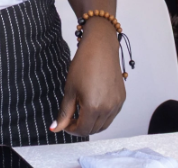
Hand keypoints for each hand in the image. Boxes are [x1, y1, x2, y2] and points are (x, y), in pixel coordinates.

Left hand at [53, 20, 125, 136]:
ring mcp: (117, 104)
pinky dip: (102, 116)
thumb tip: (55, 128)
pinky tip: (93, 106)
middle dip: (81, 127)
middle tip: (70, 119)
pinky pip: (111, 115)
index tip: (64, 123)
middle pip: (94, 129)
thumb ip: (64, 112)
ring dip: (92, 123)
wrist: (100, 47)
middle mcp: (108, 109)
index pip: (83, 130)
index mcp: (94, 107)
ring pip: (104, 124)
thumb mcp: (70, 89)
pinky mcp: (122, 98)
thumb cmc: (83, 64)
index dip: (72, 130)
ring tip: (81, 112)